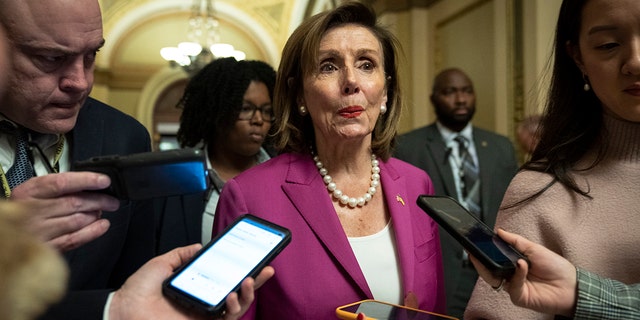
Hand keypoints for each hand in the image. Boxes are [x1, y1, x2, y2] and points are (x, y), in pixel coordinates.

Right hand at [9, 172, 119, 250]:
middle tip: (111, 199)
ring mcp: (37, 232)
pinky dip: (92, 232)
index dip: (86, 181)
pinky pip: (73, 239)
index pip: (61, 183)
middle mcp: (31, 211)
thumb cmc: (22, 210)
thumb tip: (89, 185)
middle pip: (73, 203)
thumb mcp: (33, 192)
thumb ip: (57, 187)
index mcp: (28, 192)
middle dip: (98, 200)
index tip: (104, 181)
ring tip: (103, 210)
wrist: (3, 234)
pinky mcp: (45, 247)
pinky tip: (102, 225)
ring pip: (76, 220)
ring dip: (95, 214)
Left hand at [109, 244, 274, 319]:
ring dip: (247, 293)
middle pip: (236, 292)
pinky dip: (234, 307)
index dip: (240, 269)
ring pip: (236, 307)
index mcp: (195, 288)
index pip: (224, 278)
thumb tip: (199, 247)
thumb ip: (182, 254)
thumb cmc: (136, 292)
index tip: (252, 258)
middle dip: (255, 281)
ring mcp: (203, 316)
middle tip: (266, 268)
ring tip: (248, 279)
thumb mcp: (161, 264)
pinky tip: (232, 294)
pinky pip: (226, 319)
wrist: (123, 311)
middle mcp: (202, 302)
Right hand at [469, 229, 576, 316]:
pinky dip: (517, 274)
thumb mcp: (534, 248)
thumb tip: (499, 231)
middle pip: (489, 270)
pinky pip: (512, 286)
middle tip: (476, 251)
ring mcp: (513, 287)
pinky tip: (522, 265)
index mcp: (513, 264)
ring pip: (495, 279)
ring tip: (499, 256)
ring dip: (495, 266)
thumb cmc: (556, 268)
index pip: (493, 258)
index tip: (476, 243)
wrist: (571, 285)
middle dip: (481, 260)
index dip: (484, 252)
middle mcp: (511, 276)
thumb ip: (515, 240)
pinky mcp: (519, 297)